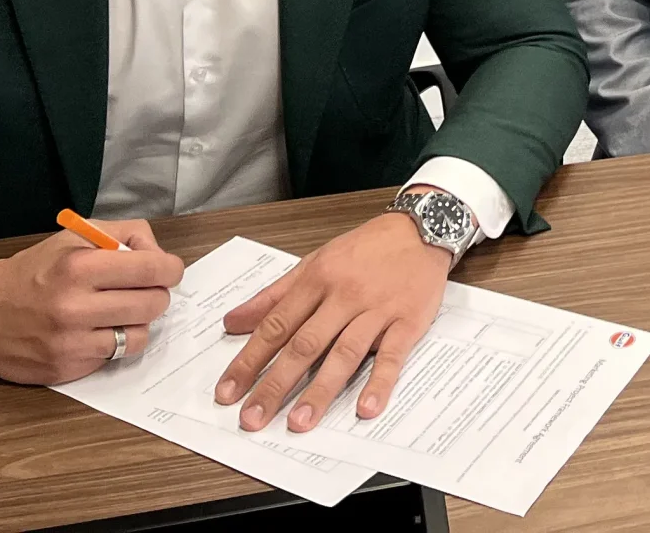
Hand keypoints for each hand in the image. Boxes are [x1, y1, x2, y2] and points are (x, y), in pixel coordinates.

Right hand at [0, 220, 182, 383]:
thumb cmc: (34, 270)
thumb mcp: (74, 236)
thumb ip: (123, 235)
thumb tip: (158, 255)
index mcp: (79, 266)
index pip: (152, 269)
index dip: (170, 269)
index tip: (168, 271)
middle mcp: (75, 306)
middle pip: (152, 305)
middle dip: (156, 295)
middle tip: (143, 291)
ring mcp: (69, 343)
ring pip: (138, 336)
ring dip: (136, 323)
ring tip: (118, 312)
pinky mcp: (64, 369)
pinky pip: (111, 357)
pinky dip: (111, 343)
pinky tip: (95, 331)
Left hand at [215, 212, 451, 432]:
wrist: (422, 227)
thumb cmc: (366, 248)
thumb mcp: (315, 262)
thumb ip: (274, 295)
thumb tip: (233, 322)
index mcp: (317, 279)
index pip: (276, 325)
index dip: (249, 360)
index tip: (227, 392)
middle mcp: (344, 295)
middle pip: (304, 345)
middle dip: (275, 384)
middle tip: (253, 418)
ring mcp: (377, 310)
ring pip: (344, 353)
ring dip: (320, 390)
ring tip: (299, 423)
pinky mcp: (408, 321)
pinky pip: (392, 356)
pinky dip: (379, 383)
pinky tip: (366, 408)